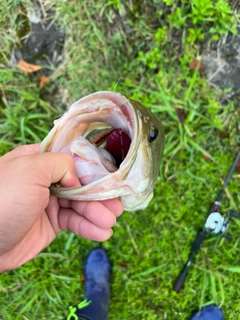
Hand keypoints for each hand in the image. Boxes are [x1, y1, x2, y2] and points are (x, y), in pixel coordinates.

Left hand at [0, 144, 122, 271]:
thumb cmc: (5, 198)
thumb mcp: (32, 168)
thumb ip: (60, 163)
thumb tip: (76, 178)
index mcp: (39, 161)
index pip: (72, 161)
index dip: (92, 170)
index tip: (110, 179)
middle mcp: (46, 180)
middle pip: (80, 185)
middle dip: (98, 197)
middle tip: (116, 208)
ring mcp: (49, 203)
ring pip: (80, 206)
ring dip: (97, 214)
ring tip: (110, 222)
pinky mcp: (51, 224)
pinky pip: (74, 223)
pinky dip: (88, 228)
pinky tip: (101, 233)